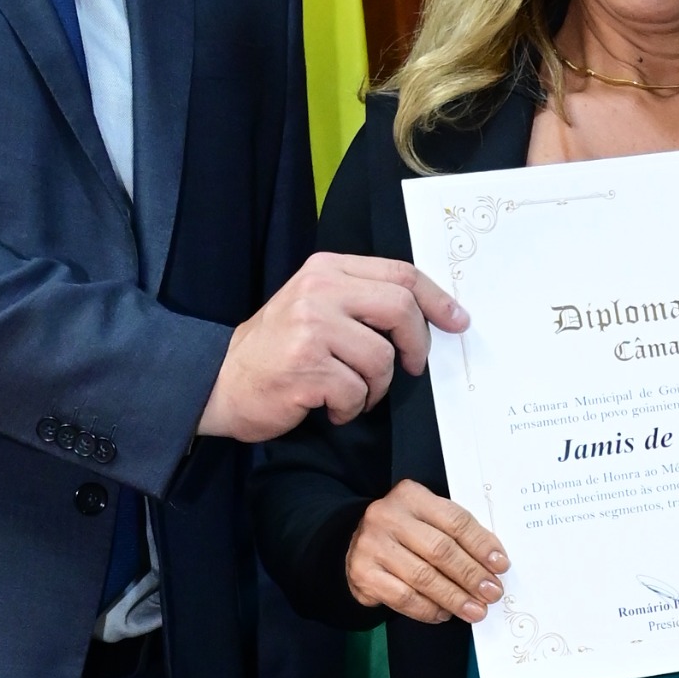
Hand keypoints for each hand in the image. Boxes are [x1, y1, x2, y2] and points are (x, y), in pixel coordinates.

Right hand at [199, 255, 465, 442]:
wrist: (221, 382)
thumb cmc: (276, 350)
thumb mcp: (315, 306)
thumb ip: (361, 300)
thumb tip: (426, 315)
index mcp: (326, 269)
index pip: (400, 274)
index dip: (437, 299)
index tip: (458, 321)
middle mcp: (318, 291)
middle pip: (400, 309)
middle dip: (416, 346)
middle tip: (412, 368)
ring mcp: (311, 328)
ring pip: (382, 358)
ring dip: (376, 387)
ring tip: (353, 393)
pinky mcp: (306, 367)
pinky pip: (356, 392)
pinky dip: (351, 408)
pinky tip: (330, 406)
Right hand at [347, 481, 507, 624]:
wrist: (358, 547)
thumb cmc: (404, 534)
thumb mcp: (427, 520)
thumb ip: (455, 534)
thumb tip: (493, 563)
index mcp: (411, 496)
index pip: (454, 520)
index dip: (481, 545)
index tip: (500, 565)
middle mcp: (388, 516)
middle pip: (440, 550)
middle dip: (471, 575)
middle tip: (491, 593)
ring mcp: (372, 545)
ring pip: (423, 577)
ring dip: (454, 597)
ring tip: (475, 610)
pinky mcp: (363, 574)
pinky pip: (404, 597)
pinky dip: (428, 609)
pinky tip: (444, 613)